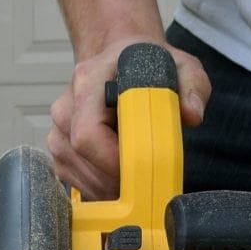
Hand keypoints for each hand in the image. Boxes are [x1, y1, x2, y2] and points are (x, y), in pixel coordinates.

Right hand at [46, 36, 211, 198]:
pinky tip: (119, 180)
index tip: (139, 171)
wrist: (116, 60)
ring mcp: (58, 131)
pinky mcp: (59, 151)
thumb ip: (192, 87)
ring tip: (136, 180)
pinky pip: (74, 182)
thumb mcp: (180, 66)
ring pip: (78, 176)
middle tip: (146, 185)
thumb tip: (191, 115)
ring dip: (108, 188)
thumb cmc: (145, 66)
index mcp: (90, 81)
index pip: (87, 134)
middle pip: (82, 160)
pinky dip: (99, 189)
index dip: (111, 161)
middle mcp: (67, 107)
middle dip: (115, 181)